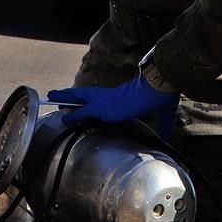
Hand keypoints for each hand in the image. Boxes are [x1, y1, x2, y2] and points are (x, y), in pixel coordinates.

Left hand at [47, 74, 178, 135]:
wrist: (156, 87)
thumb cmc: (160, 95)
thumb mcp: (163, 112)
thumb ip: (163, 124)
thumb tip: (169, 134)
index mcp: (122, 95)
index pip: (103, 98)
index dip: (93, 100)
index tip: (86, 102)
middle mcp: (110, 96)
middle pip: (85, 93)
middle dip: (72, 94)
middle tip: (58, 94)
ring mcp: (105, 100)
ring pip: (79, 97)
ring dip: (65, 97)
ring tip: (52, 96)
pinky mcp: (102, 107)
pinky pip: (82, 112)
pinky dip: (73, 115)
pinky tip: (64, 117)